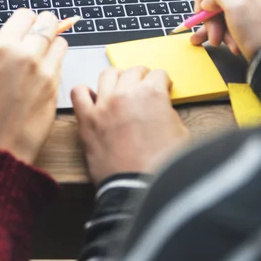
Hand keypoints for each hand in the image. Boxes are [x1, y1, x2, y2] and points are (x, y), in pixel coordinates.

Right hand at [0, 9, 67, 163]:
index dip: (24, 21)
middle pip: (48, 23)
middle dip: (43, 26)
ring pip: (60, 41)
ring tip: (40, 55)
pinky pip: (61, 64)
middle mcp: (27, 55)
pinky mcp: (57, 86)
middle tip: (37, 35)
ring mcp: (45, 71)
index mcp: (2, 49)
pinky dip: (54, 63)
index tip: (22, 27)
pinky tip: (41, 75)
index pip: (25, 15)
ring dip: (52, 44)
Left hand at [71, 67, 188, 184]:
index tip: (161, 87)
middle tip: (143, 87)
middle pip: (133, 71)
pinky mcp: (87, 120)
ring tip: (120, 88)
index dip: (162, 82)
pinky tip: (93, 99)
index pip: (158, 74)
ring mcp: (104, 105)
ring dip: (116, 78)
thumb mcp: (181, 134)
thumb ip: (169, 113)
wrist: (140, 189)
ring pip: (107, 74)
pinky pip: (78, 93)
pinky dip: (84, 92)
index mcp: (152, 94)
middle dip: (141, 77)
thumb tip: (161, 108)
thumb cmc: (162, 167)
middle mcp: (126, 94)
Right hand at [190, 0, 260, 60]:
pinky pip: (229, 18)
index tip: (201, 12)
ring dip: (216, 26)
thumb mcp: (236, 3)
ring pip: (221, 7)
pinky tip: (219, 41)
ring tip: (220, 42)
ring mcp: (254, 0)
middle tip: (213, 33)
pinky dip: (222, 30)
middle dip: (211, 15)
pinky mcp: (252, 16)